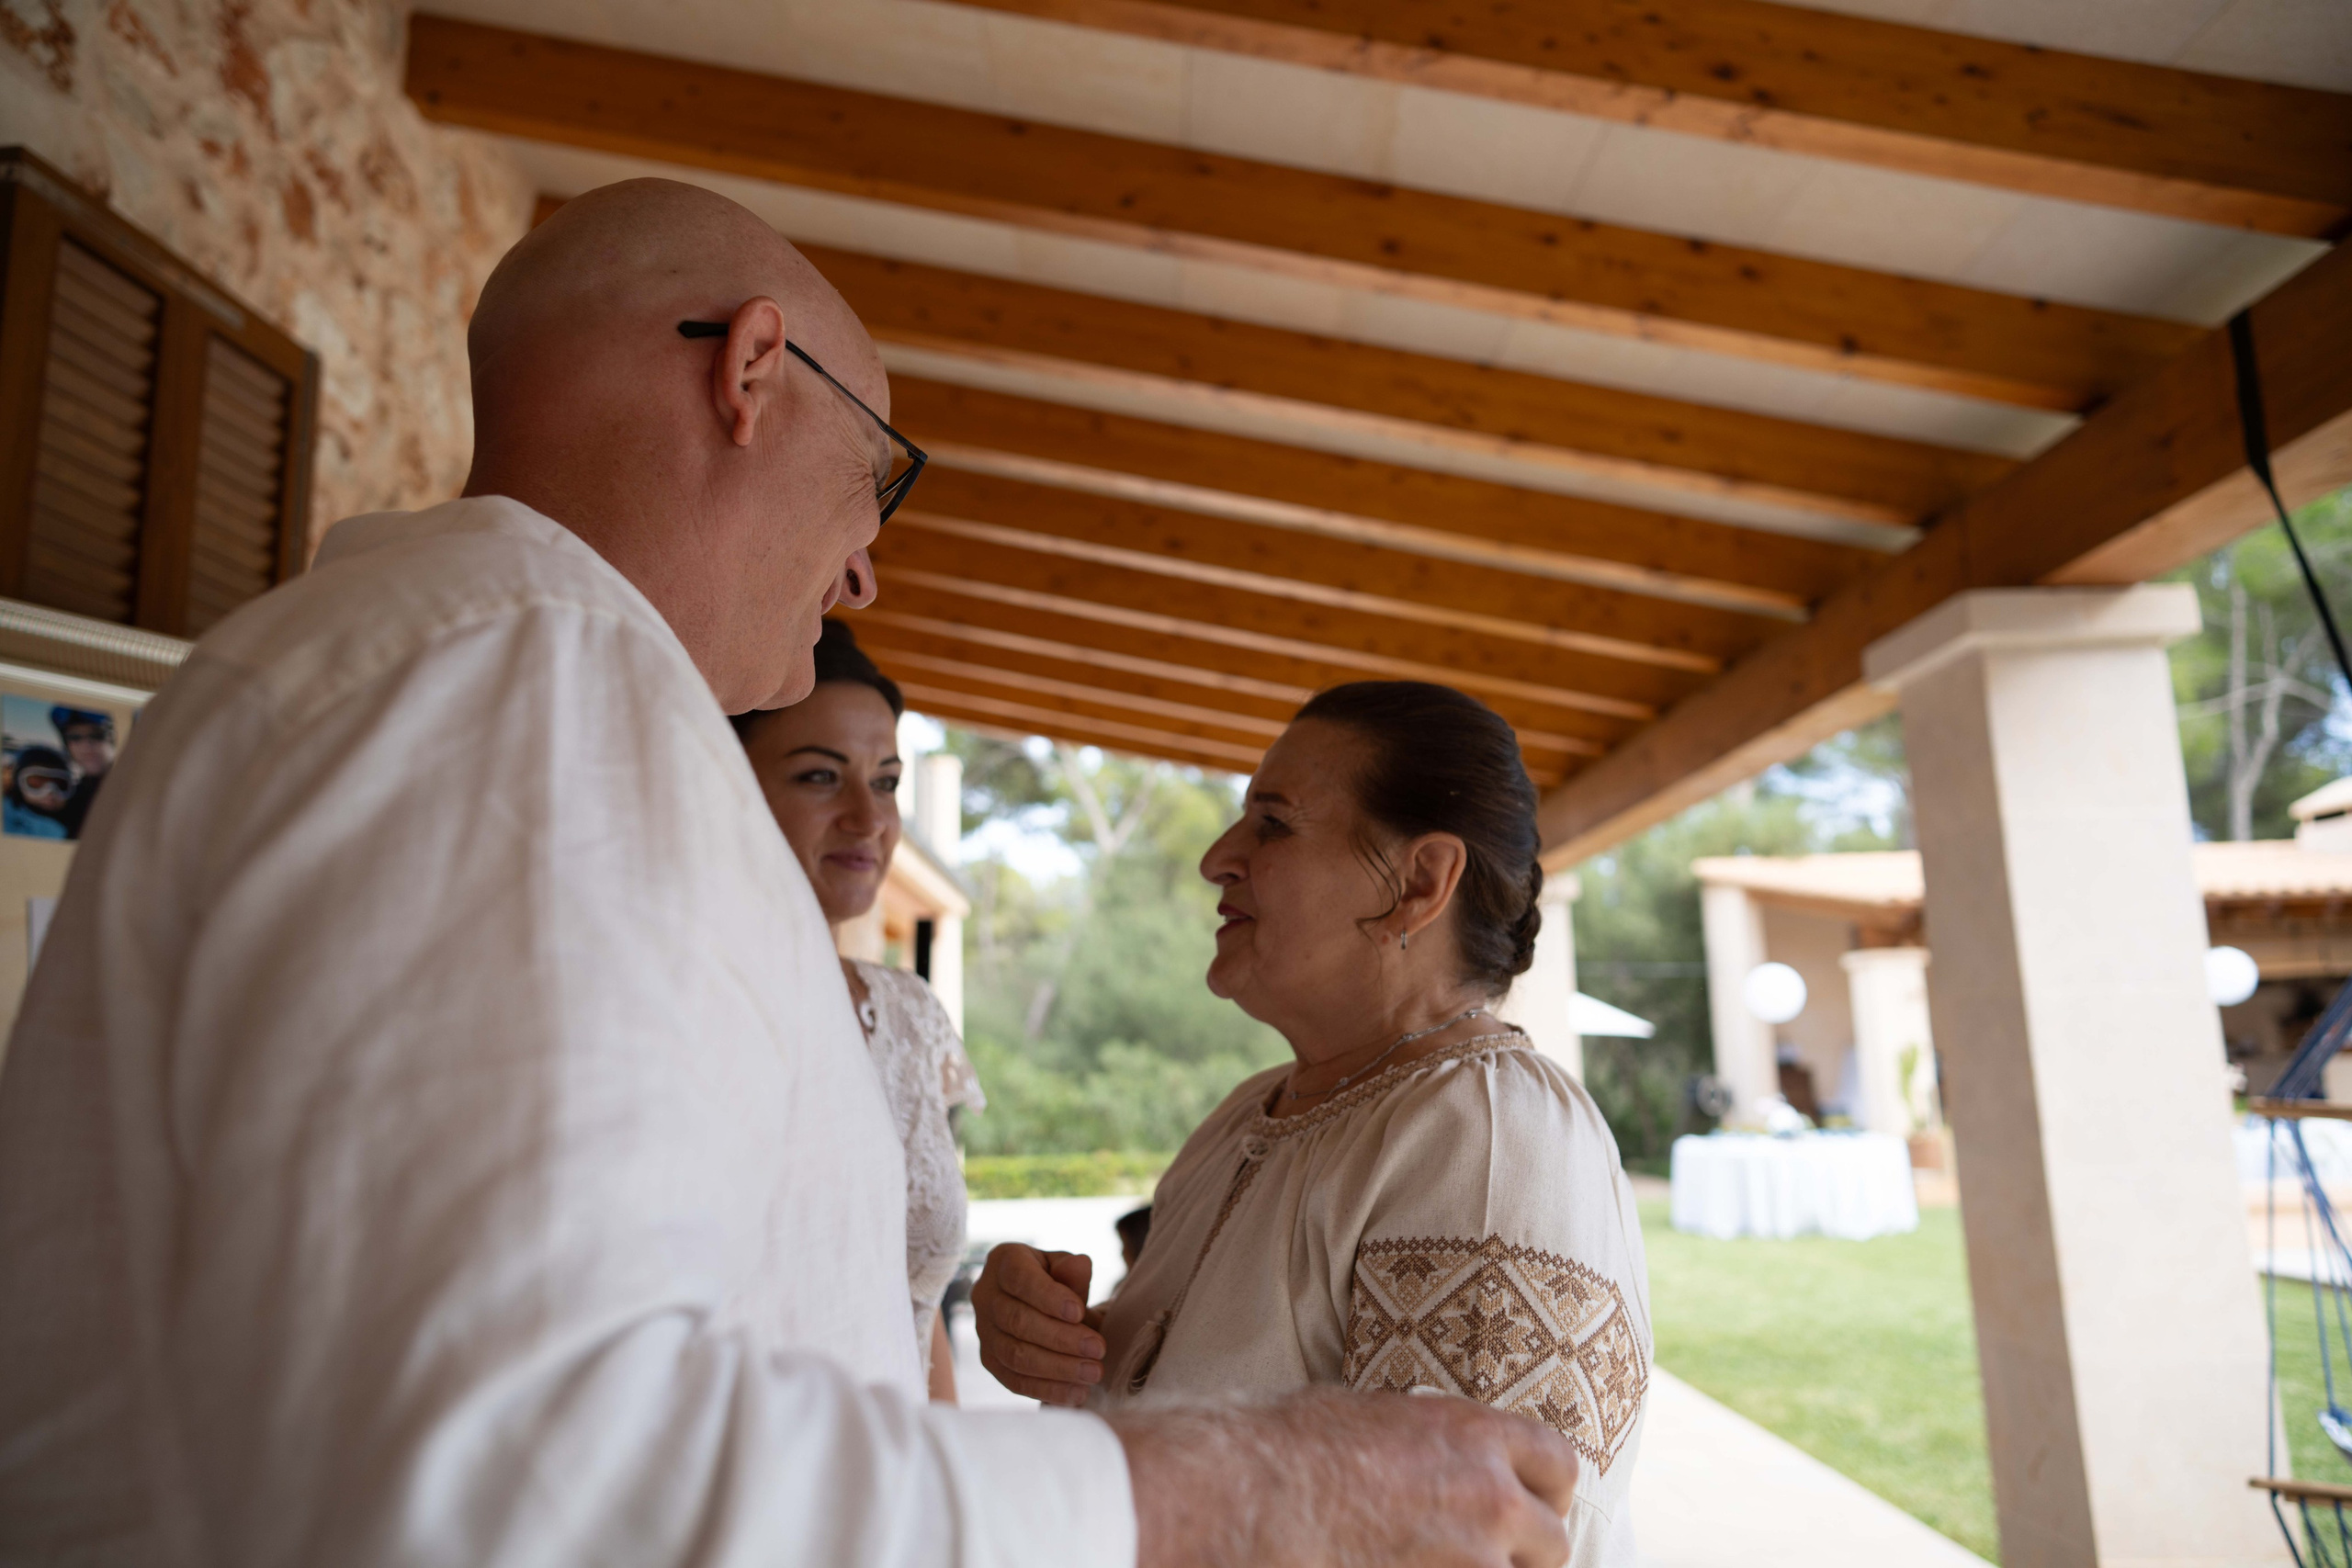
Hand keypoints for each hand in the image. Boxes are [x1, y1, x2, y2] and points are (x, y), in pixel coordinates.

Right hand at [970, 1243, 1103, 1406]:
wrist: (1043, 1306)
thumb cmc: (1057, 1281)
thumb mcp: (1066, 1268)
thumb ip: (1072, 1270)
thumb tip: (1078, 1266)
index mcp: (1003, 1261)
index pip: (1019, 1278)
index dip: (1048, 1297)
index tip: (1079, 1313)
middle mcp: (985, 1295)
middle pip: (1017, 1321)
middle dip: (1061, 1338)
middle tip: (1098, 1349)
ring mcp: (983, 1331)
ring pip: (1015, 1355)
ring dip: (1058, 1368)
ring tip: (1093, 1373)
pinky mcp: (990, 1361)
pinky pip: (1015, 1381)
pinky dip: (1047, 1389)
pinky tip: (1077, 1392)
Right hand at [1113, 1388, 1577, 1567]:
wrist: (1255, 1499)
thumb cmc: (1291, 1447)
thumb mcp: (1371, 1416)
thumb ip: (1428, 1439)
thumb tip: (1431, 1448)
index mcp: (1475, 1435)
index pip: (1559, 1464)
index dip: (1545, 1490)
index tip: (1529, 1506)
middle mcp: (1489, 1498)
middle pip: (1552, 1540)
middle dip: (1524, 1552)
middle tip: (1486, 1554)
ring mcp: (1470, 1559)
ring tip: (1439, 1562)